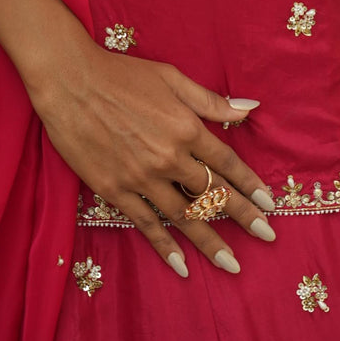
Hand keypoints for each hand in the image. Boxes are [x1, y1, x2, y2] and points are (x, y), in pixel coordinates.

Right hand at [25, 40, 277, 277]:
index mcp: (185, 127)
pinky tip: (182, 266)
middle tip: (268, 238)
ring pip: (184, 217)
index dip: (251, 185)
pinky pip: (146, 225)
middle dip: (243, 217)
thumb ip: (210, 100)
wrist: (69, 81)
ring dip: (210, 242)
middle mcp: (168, 157)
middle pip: (213, 194)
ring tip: (232, 264)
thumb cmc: (121, 73)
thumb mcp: (171, 78)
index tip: (270, 205)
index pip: (227, 163)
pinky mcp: (114, 190)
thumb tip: (251, 108)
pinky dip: (165, 247)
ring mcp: (141, 177)